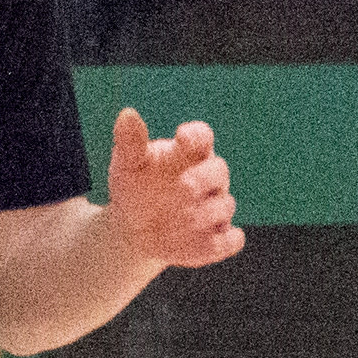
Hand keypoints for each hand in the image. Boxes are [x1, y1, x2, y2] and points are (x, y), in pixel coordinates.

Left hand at [105, 108, 243, 268]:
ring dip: (203, 215)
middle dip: (204, 178)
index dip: (197, 135)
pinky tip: (200, 243)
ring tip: (175, 223)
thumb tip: (128, 113)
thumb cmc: (134, 189)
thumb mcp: (127, 166)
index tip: (182, 137)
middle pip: (219, 170)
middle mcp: (208, 178)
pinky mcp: (217, 238)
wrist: (132, 231)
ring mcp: (215, 208)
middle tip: (184, 187)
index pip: (202, 136)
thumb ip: (130, 142)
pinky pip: (230, 240)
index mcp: (189, 153)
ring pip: (224, 206)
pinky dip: (221, 243)